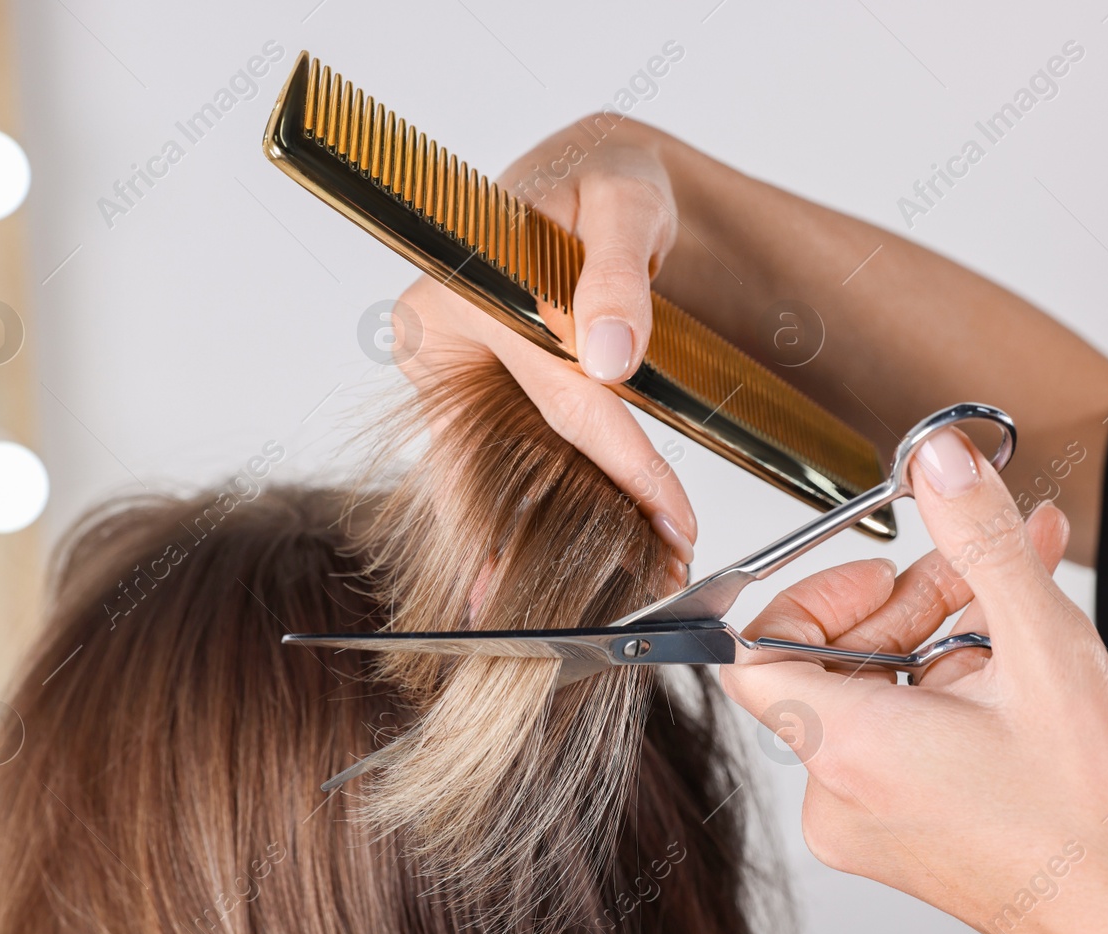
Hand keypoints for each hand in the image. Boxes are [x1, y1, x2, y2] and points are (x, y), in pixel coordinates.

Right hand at [390, 119, 695, 571]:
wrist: (590, 182)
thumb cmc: (603, 184)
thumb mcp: (623, 204)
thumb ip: (615, 275)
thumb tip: (611, 356)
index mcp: (452, 296)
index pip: (551, 396)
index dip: (619, 461)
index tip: (671, 515)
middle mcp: (436, 345)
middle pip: (511, 458)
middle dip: (581, 526)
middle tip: (656, 576)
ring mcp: (449, 380)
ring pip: (497, 477)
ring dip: (552, 536)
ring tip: (628, 578)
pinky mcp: (468, 402)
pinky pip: (502, 466)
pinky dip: (543, 510)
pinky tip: (584, 550)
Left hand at [720, 429, 1107, 933]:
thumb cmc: (1098, 825)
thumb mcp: (1046, 649)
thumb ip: (979, 541)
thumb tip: (940, 463)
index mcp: (849, 749)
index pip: (752, 650)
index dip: (810, 595)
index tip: (877, 573)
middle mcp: (836, 794)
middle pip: (825, 663)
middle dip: (905, 604)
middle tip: (976, 573)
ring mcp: (862, 823)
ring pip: (868, 697)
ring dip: (935, 640)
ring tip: (1013, 612)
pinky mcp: (894, 838)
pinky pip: (891, 741)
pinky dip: (939, 693)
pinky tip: (1007, 666)